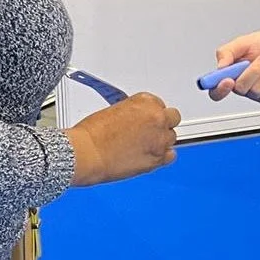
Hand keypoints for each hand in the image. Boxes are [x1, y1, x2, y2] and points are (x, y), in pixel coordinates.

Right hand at [66, 92, 180, 185]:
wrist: (87, 153)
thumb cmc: (93, 133)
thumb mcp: (114, 111)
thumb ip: (133, 114)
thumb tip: (139, 122)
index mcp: (146, 102)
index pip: (159, 104)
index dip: (151, 114)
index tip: (145, 119)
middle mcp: (157, 118)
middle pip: (172, 118)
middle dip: (162, 124)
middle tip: (149, 131)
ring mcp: (159, 138)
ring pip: (171, 137)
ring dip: (161, 140)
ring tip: (143, 145)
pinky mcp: (158, 158)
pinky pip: (171, 156)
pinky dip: (162, 156)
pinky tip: (149, 156)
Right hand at [208, 31, 259, 104]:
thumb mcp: (244, 42)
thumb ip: (227, 52)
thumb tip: (220, 66)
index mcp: (231, 74)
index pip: (216, 91)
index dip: (219, 89)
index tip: (227, 80)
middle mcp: (243, 85)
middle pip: (239, 89)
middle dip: (252, 71)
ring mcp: (257, 93)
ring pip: (256, 90)